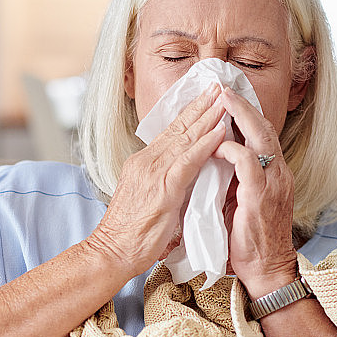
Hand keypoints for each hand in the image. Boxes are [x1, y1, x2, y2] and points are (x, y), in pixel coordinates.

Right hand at [87, 84, 225, 277]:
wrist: (111, 252)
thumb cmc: (132, 234)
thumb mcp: (150, 200)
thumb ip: (166, 183)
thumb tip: (187, 177)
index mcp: (144, 163)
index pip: (171, 133)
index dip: (190, 114)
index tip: (206, 98)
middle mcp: (147, 161)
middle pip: (179, 128)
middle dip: (201, 105)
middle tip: (218, 85)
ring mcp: (153, 173)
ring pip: (185, 138)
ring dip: (208, 117)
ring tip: (224, 99)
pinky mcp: (163, 188)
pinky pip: (188, 161)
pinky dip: (206, 144)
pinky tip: (220, 130)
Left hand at [213, 88, 297, 298]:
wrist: (265, 270)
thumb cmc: (249, 238)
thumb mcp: (241, 201)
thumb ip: (233, 178)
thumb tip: (212, 159)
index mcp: (274, 174)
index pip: (262, 134)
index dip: (246, 114)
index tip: (227, 96)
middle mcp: (278, 174)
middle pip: (264, 128)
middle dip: (243, 106)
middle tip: (222, 88)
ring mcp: (273, 184)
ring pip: (260, 139)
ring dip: (239, 118)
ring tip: (220, 102)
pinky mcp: (261, 197)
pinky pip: (248, 164)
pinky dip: (231, 150)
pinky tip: (215, 145)